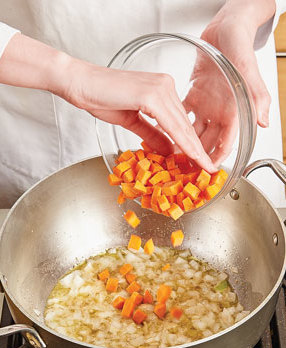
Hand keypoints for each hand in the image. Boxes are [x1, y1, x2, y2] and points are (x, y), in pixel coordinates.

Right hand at [0, 33, 215, 171]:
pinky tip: (192, 156)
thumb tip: (168, 149)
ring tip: (204, 167)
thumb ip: (152, 134)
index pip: (180, 121)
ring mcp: (161, 89)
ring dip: (194, 149)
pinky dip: (182, 142)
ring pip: (182, 125)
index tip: (199, 160)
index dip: (190, 143)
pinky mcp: (151, 95)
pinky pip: (171, 124)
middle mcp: (166, 86)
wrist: (80, 83)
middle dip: (197, 149)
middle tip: (208, 168)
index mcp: (162, 90)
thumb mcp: (131, 121)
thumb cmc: (100, 98)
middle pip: (185, 124)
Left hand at [183, 0, 274, 166]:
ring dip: (183, 141)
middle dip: (196, 154)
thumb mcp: (248, 69)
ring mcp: (206, 104)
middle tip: (182, 166)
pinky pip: (183, 113)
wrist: (225, 28)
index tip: (206, 169)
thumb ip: (257, 95)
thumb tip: (263, 123)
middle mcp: (219, 110)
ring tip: (170, 152)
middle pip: (207, 140)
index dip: (217, 156)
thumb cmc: (238, 45)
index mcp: (234, 109)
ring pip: (194, 130)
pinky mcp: (194, 95)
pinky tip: (162, 127)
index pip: (226, 141)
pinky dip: (174, 121)